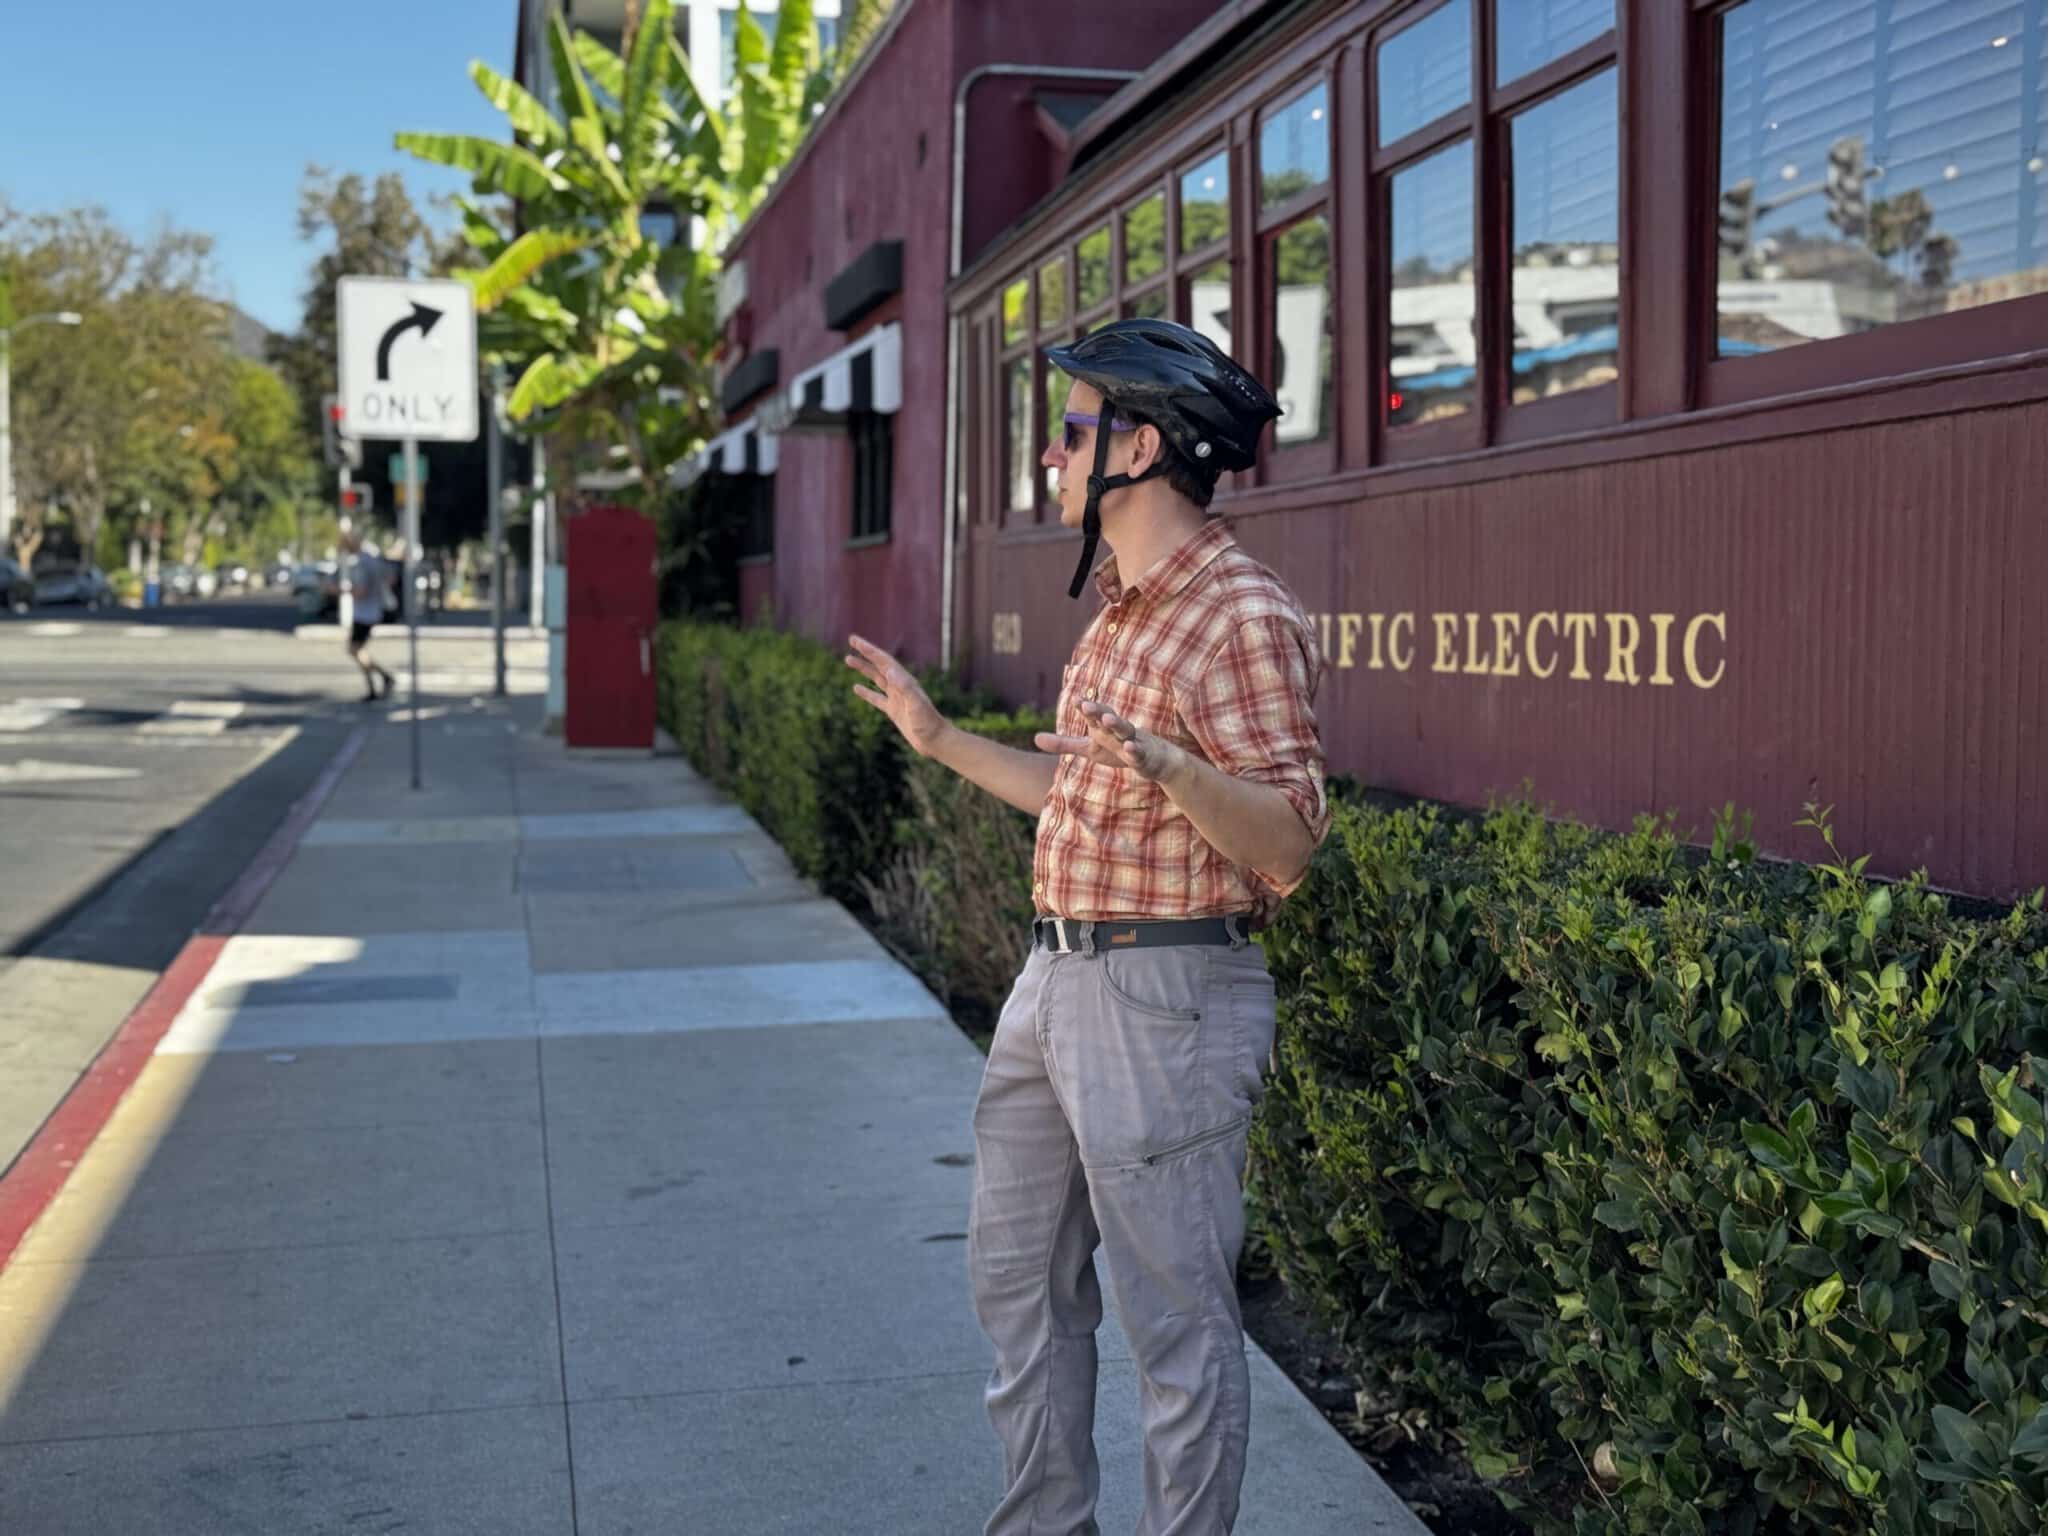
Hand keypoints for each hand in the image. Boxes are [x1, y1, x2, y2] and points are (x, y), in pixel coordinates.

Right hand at [845, 634, 946, 755]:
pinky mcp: (894, 710)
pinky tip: (856, 688)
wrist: (936, 740)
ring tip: (848, 659)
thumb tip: (889, 671)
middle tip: (851, 640)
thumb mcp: (916, 704)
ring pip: (876, 679)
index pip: (884, 661)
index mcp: (905, 681)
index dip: (870, 650)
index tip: (855, 641)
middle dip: (865, 653)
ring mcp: (897, 698)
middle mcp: (901, 686)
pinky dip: (866, 692)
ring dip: (863, 668)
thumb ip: (904, 687)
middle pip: (879, 665)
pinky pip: (877, 698)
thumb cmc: (928, 722)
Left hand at [1034, 700, 1187, 784]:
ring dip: (1117, 724)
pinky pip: (1139, 753)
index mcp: (1104, 727)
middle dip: (1098, 711)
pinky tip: (1129, 748)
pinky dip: (1135, 750)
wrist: (1156, 760)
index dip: (1085, 707)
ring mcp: (1133, 741)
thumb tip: (1034, 738)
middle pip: (1108, 718)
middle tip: (1086, 704)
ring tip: (1107, 719)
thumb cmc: (1118, 750)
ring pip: (1126, 731)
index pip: (1092, 715)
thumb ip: (1064, 744)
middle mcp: (1118, 730)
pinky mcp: (1145, 757)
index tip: (1075, 699)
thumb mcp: (1089, 748)